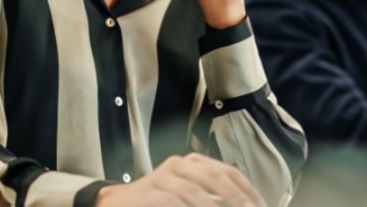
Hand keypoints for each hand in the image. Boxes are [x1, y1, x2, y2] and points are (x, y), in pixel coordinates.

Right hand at [95, 153, 265, 206]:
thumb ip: (214, 198)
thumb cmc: (158, 203)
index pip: (229, 172)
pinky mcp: (150, 192)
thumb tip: (244, 204)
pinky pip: (172, 201)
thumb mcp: (190, 197)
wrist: (118, 204)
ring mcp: (163, 177)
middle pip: (215, 177)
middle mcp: (180, 165)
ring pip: (195, 192)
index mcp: (194, 163)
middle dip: (236, 199)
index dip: (248, 191)